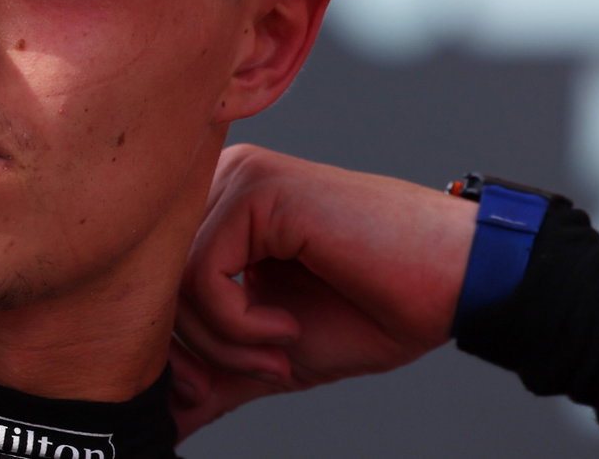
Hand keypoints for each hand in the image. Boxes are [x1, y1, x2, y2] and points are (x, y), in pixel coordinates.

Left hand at [170, 144, 475, 439]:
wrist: (447, 287)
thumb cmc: (371, 311)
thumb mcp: (269, 355)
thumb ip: (213, 376)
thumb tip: (159, 420)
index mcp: (219, 212)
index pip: (150, 283)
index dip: (166, 349)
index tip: (205, 391)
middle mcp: (223, 183)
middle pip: (153, 281)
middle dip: (191, 350)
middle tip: (251, 374)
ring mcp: (241, 179)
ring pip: (175, 279)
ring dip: (225, 341)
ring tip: (280, 353)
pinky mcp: (261, 189)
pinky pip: (204, 272)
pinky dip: (238, 322)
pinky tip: (286, 328)